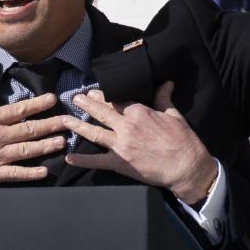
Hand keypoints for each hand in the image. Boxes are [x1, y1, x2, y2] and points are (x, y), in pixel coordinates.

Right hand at [0, 75, 69, 189]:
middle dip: (51, 124)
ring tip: (63, 142)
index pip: (17, 110)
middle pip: (29, 129)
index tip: (53, 99)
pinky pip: (17, 174)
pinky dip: (32, 173)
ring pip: (27, 150)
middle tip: (68, 121)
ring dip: (47, 146)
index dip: (37, 104)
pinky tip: (45, 170)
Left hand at [62, 82, 218, 206]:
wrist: (185, 167)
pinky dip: (82, 160)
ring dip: (77, 126)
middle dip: (86, 104)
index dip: (103, 95)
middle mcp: (126, 127)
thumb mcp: (174, 115)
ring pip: (94, 133)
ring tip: (64, 120)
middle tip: (75, 98)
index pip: (117, 99)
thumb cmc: (182, 140)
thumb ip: (164, 98)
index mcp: (139, 112)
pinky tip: (69, 157)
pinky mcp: (120, 164)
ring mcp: (120, 146)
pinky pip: (97, 161)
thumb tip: (166, 82)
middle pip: (101, 112)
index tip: (94, 91)